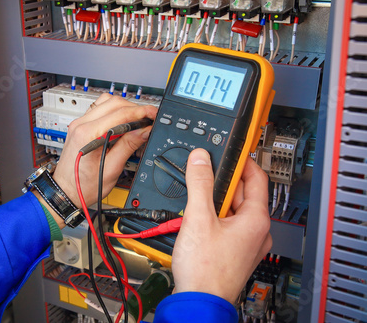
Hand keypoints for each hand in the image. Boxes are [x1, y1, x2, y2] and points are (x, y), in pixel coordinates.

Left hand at [53, 93, 156, 212]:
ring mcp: (79, 123)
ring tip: (136, 121)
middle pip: (113, 102)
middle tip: (148, 118)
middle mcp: (81, 124)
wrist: (66, 191)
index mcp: (88, 134)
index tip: (153, 114)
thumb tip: (144, 130)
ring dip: (124, 108)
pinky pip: (100, 109)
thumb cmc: (84, 185)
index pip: (120, 113)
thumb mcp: (112, 169)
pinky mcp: (80, 126)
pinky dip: (114, 112)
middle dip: (134, 108)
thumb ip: (129, 146)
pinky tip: (122, 123)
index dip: (141, 112)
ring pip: (106, 102)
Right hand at [171, 149, 271, 303]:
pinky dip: (215, 218)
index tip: (229, 152)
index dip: (242, 161)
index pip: (257, 177)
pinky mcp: (236, 252)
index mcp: (257, 219)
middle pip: (242, 193)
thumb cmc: (206, 269)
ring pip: (234, 210)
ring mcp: (247, 243)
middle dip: (222, 184)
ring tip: (197, 203)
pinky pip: (229, 225)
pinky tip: (199, 221)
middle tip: (203, 177)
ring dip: (216, 202)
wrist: (198, 301)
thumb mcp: (199, 217)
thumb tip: (201, 159)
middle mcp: (257, 231)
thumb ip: (200, 183)